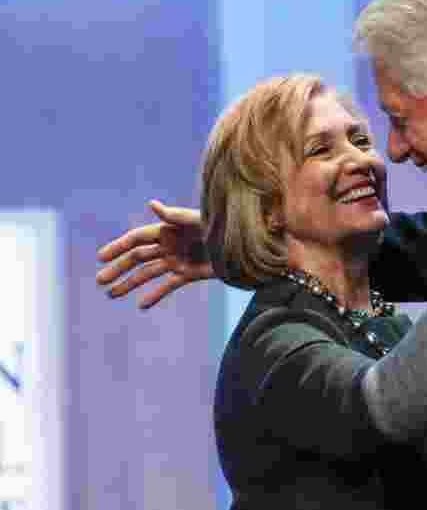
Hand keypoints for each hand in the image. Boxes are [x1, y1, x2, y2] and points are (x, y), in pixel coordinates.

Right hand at [96, 200, 212, 308]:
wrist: (243, 246)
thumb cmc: (221, 226)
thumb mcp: (198, 220)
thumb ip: (175, 215)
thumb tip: (151, 204)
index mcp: (168, 229)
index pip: (136, 239)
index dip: (118, 247)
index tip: (100, 258)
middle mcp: (169, 245)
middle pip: (137, 257)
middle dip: (118, 268)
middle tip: (99, 281)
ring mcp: (177, 260)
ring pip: (148, 273)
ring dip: (130, 283)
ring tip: (111, 295)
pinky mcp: (189, 274)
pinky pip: (168, 286)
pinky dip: (154, 295)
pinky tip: (140, 305)